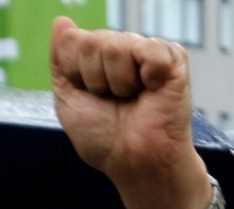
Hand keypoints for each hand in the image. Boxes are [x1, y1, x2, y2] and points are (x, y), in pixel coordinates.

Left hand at [50, 18, 209, 208]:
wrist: (134, 161)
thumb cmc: (105, 139)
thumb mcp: (68, 98)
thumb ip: (60, 57)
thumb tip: (62, 21)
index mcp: (97, 58)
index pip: (72, 41)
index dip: (75, 73)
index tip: (90, 97)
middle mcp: (122, 50)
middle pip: (91, 42)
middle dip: (95, 79)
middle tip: (113, 101)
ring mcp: (147, 53)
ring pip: (116, 46)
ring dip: (119, 83)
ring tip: (132, 99)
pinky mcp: (173, 60)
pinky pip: (150, 48)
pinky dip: (148, 74)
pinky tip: (152, 89)